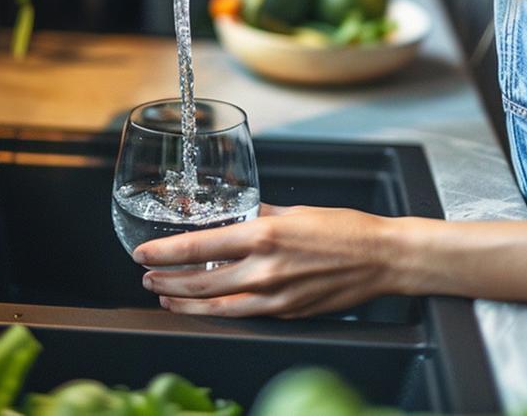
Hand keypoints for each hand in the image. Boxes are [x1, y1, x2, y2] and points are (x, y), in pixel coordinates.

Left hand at [135, 205, 404, 317]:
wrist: (383, 259)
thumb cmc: (344, 229)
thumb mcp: (294, 211)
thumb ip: (257, 213)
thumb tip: (229, 211)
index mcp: (264, 235)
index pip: (199, 247)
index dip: (165, 252)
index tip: (143, 253)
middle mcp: (265, 270)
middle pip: (200, 282)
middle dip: (167, 280)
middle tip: (147, 277)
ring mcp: (276, 297)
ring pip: (217, 306)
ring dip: (185, 302)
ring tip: (165, 296)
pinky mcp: (287, 314)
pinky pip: (244, 315)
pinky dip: (218, 311)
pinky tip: (206, 307)